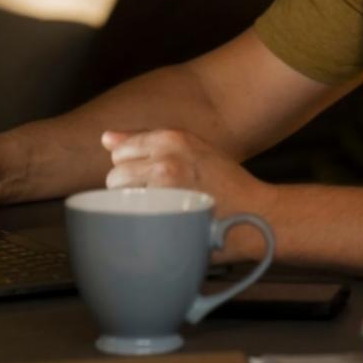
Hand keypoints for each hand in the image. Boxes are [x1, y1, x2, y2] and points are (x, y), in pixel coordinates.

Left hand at [101, 128, 274, 261]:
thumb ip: (147, 142)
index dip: (133, 168)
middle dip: (128, 187)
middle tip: (157, 200)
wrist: (257, 215)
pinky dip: (139, 222)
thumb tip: (105, 138)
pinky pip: (129, 214)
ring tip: (159, 212)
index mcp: (173, 137)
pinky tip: (162, 224)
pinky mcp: (164, 210)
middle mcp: (166, 155)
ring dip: (132, 205)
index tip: (152, 181)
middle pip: (115, 172)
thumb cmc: (225, 186)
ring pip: (119, 193)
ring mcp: (164, 183)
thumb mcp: (192, 150)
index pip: (121, 150)